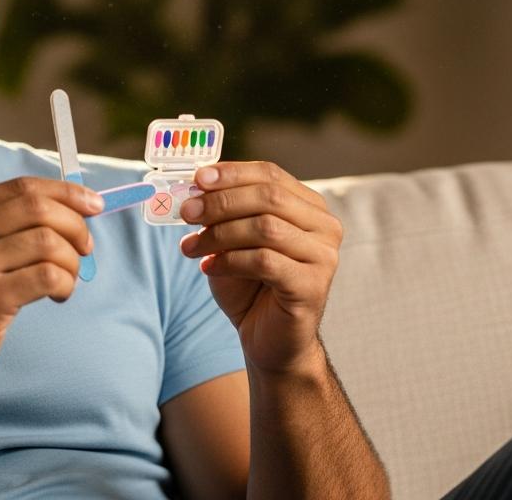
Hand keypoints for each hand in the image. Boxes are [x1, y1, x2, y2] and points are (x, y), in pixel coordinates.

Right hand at [0, 177, 103, 400]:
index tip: (93, 204)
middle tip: (85, 248)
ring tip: (66, 280)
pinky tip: (59, 296)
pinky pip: (48, 276)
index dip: (66, 192)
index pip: (22, 187)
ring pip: (49, 242)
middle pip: (39, 208)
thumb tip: (69, 208)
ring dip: (72, 261)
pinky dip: (65, 283)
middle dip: (76, 225)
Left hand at [178, 162, 341, 375]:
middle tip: (187, 212)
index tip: (198, 178)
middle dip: (221, 201)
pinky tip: (208, 268)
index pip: (271, 174)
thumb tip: (194, 189)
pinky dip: (229, 261)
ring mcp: (323, 256)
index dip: (232, 173)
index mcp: (309, 207)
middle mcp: (324, 227)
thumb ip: (222, 213)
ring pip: (266, 227)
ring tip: (190, 247)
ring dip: (219, 233)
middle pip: (269, 196)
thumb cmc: (250, 286)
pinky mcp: (313, 286)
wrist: (269, 340)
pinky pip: (265, 261)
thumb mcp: (232, 241)